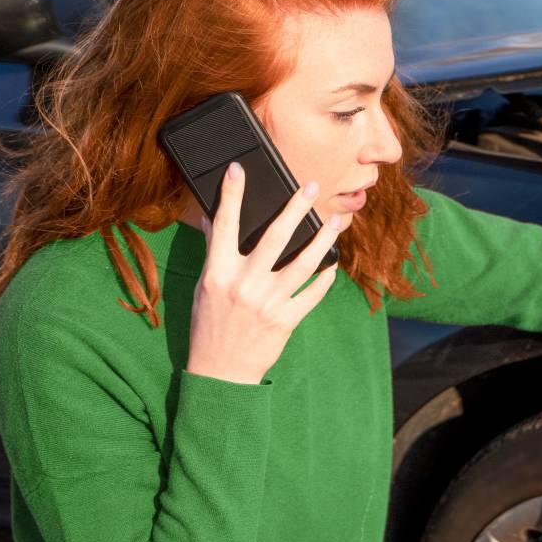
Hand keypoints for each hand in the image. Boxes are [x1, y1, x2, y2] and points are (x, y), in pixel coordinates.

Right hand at [185, 162, 350, 384]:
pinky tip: (332, 264)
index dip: (232, 194)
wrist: (220, 372)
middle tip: (312, 187)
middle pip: (276, 236)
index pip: (225, 225)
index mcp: (218, 273)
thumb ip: (214, 251)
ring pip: (304, 262)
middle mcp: (244, 284)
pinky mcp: (286, 320)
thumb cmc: (210, 325)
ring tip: (335, 222)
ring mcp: (268, 303)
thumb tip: (210, 216)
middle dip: (296, 207)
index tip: (239, 169)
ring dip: (323, 239)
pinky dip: (325, 278)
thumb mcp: (206, 286)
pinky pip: (312, 293)